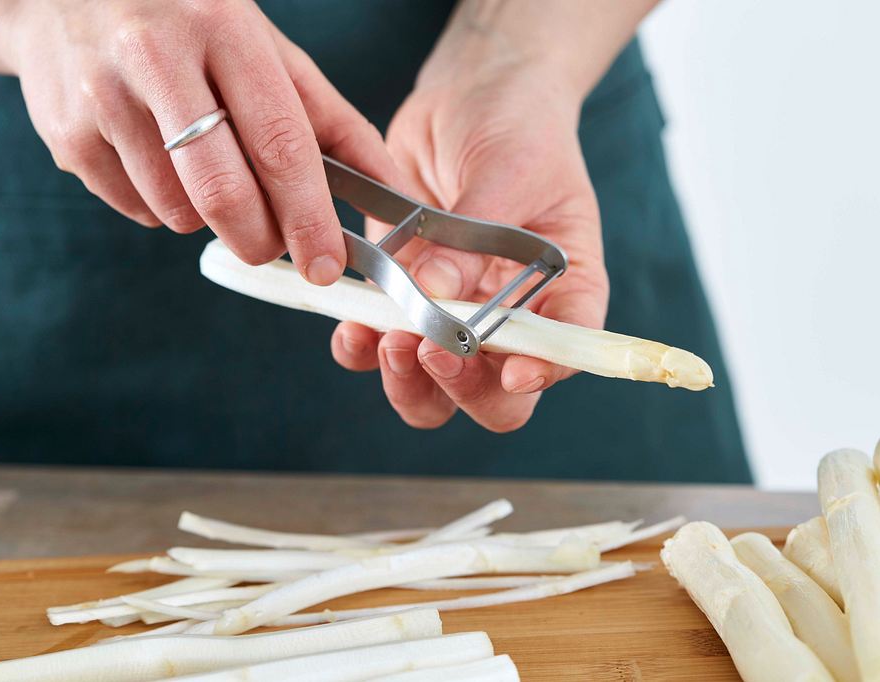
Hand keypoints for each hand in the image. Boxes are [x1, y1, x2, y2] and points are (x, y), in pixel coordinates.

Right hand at [0, 0, 397, 279]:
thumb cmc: (189, 26)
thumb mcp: (267, 52)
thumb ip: (333, 123)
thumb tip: (391, 192)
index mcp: (224, 31)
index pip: (280, 146)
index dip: (309, 218)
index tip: (326, 263)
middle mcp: (156, 58)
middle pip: (224, 194)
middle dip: (261, 240)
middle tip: (273, 244)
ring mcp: (102, 97)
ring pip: (180, 213)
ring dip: (208, 216)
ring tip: (201, 164)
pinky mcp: (66, 135)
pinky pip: (138, 212)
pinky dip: (164, 206)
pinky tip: (157, 159)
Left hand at [331, 56, 608, 431]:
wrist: (470, 98)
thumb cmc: (516, 126)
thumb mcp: (510, 170)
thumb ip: (476, 234)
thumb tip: (434, 290)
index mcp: (564, 290)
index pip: (566, 352)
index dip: (543, 374)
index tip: (512, 370)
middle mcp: (511, 319)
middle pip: (496, 398)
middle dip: (461, 390)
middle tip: (429, 350)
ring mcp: (453, 316)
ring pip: (434, 391)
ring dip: (407, 382)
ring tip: (386, 338)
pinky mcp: (403, 299)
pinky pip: (380, 349)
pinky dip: (362, 349)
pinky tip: (352, 327)